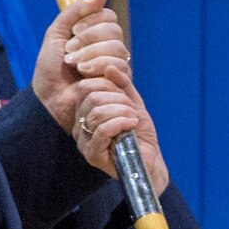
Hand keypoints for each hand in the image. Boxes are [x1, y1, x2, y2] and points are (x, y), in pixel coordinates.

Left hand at [33, 0, 130, 132]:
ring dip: (91, 54)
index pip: (108, 16)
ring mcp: (116, 67)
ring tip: (75, 66)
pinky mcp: (119, 84)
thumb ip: (75, 11)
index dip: (92, 20)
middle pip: (114, 30)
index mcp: (95, 36)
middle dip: (89, 39)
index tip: (73, 31)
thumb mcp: (56, 34)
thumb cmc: (50, 71)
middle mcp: (108, 49)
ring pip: (118, 48)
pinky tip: (84, 75)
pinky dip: (99, 66)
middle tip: (70, 53)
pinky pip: (120, 66)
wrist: (49, 99)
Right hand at [75, 64, 168, 196]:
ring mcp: (84, 142)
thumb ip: (122, 85)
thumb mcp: (132, 103)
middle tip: (131, 109)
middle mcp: (80, 126)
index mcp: (85, 112)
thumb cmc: (139, 134)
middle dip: (117, 98)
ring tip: (133, 118)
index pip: (86, 86)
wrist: (148, 161)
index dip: (108, 84)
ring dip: (121, 110)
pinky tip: (131, 125)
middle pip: (91, 97)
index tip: (125, 96)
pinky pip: (101, 130)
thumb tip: (109, 67)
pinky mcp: (92, 155)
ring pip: (96, 112)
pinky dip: (119, 122)